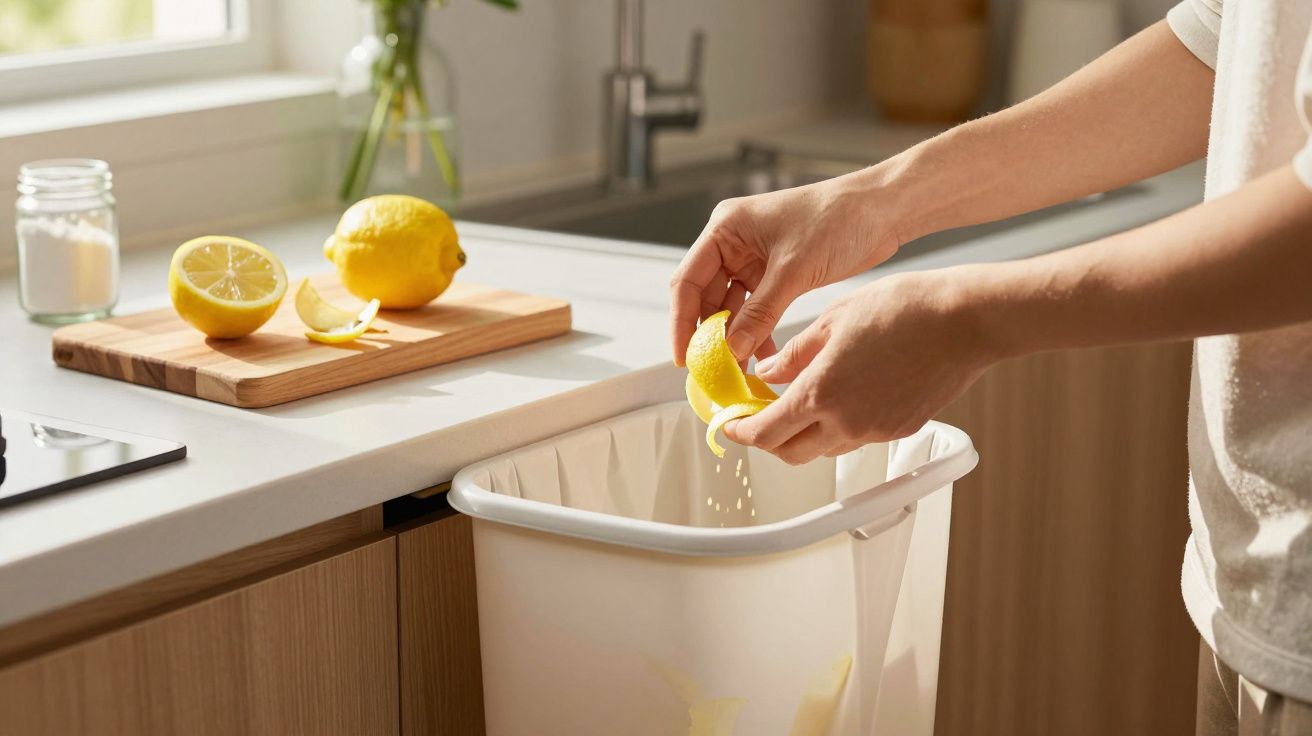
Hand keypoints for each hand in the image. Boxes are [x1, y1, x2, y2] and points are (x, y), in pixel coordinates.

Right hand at [669, 172, 904, 365]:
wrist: (882, 210)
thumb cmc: (838, 218)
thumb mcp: (793, 270)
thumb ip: (760, 313)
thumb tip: (733, 350)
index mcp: (726, 228)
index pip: (688, 281)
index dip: (682, 322)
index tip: (684, 357)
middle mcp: (734, 242)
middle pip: (707, 297)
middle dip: (710, 335)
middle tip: (713, 371)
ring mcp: (754, 258)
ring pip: (732, 307)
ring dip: (736, 338)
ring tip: (740, 370)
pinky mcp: (776, 272)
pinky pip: (757, 309)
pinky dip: (758, 332)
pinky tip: (764, 356)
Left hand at [725, 270, 999, 464]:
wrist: (964, 320)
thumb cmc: (905, 308)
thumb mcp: (833, 319)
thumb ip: (794, 354)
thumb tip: (768, 373)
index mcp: (821, 393)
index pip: (764, 433)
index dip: (740, 432)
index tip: (730, 425)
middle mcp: (846, 422)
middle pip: (790, 453)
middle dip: (768, 440)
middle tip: (759, 416)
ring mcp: (876, 431)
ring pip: (824, 448)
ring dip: (805, 434)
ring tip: (803, 399)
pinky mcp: (900, 430)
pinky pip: (857, 437)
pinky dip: (840, 425)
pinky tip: (845, 394)